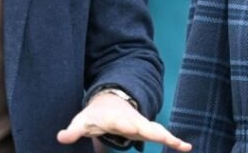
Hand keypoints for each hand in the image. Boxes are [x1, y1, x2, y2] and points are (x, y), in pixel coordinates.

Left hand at [56, 92, 191, 151]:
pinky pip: (161, 136)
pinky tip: (186, 147)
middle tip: (175, 142)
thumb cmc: (97, 113)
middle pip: (150, 128)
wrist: (110, 101)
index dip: (130, 126)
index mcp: (119, 119)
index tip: (136, 129)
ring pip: (159, 131)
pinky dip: (173, 141)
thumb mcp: (84, 120)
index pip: (127, 123)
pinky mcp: (147, 131)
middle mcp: (135, 121)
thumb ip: (74, 130)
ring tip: (185, 146)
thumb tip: (60, 137)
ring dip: (171, 138)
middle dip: (161, 134)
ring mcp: (143, 125)